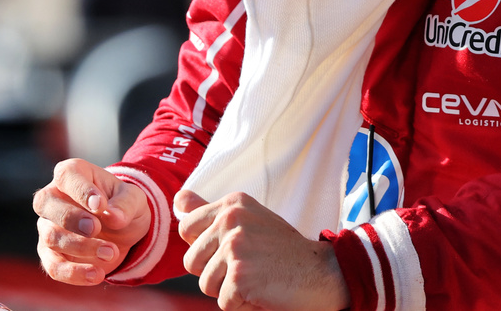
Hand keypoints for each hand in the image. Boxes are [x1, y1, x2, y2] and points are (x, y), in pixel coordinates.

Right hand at [33, 158, 150, 284]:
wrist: (122, 232)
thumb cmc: (122, 205)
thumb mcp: (134, 199)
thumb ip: (125, 203)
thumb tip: (113, 215)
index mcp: (72, 174)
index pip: (67, 175)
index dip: (81, 190)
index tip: (100, 205)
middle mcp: (52, 198)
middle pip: (46, 204)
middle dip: (72, 218)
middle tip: (96, 228)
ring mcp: (47, 227)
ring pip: (50, 237)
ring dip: (81, 247)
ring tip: (111, 252)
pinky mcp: (50, 254)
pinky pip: (53, 266)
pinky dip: (73, 273)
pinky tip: (97, 275)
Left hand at [176, 189, 350, 310]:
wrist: (322, 271)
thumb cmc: (283, 249)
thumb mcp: (249, 218)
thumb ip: (211, 209)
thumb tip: (178, 199)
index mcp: (232, 203)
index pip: (187, 227)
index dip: (204, 247)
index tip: (232, 249)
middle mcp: (231, 219)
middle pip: (190, 260)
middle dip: (213, 272)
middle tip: (247, 266)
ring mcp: (235, 246)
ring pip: (204, 284)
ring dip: (228, 290)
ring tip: (255, 278)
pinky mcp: (239, 275)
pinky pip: (223, 303)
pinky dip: (242, 305)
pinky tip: (262, 291)